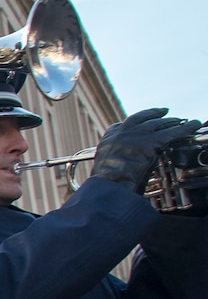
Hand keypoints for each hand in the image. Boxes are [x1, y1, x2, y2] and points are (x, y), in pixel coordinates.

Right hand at [88, 108, 202, 192]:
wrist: (108, 185)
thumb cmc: (106, 183)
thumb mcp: (104, 166)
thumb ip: (114, 159)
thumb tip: (124, 163)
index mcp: (109, 138)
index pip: (123, 125)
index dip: (137, 122)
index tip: (144, 120)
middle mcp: (122, 133)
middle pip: (143, 119)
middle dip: (155, 115)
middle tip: (165, 113)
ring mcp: (136, 136)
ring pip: (158, 124)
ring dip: (172, 121)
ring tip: (182, 120)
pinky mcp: (150, 142)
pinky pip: (172, 133)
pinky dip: (185, 128)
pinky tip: (193, 125)